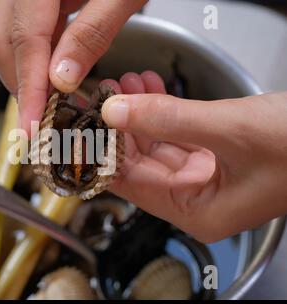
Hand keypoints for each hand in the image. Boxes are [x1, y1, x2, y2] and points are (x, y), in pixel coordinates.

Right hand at [0, 0, 146, 134]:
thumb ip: (91, 34)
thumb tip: (61, 81)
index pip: (26, 40)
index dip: (29, 88)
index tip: (32, 126)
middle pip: (2, 42)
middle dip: (23, 85)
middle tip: (49, 118)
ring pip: (5, 40)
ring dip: (27, 76)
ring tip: (53, 102)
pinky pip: (20, 33)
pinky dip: (35, 60)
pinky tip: (55, 75)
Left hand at [102, 73, 286, 242]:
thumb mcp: (229, 130)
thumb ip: (168, 120)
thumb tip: (116, 111)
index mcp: (197, 212)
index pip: (129, 185)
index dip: (101, 153)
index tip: (80, 126)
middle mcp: (197, 200)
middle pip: (138, 163)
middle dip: (118, 126)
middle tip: (100, 96)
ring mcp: (205, 177)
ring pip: (154, 145)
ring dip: (138, 113)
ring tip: (122, 84)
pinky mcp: (215, 154)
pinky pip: (175, 134)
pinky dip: (160, 111)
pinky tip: (147, 89)